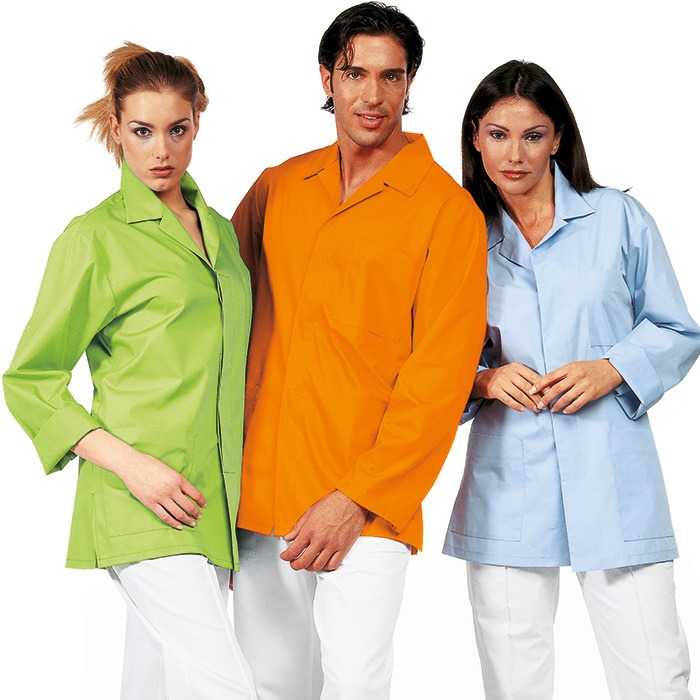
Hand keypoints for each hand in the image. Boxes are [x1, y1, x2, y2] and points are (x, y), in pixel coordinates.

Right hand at [72, 428, 204, 529]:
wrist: (132, 465)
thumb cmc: (149, 464)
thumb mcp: (168, 470)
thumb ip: (177, 481)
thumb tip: (184, 491)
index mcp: (178, 479)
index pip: (195, 493)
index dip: (201, 501)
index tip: (204, 505)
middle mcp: (172, 489)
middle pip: (188, 505)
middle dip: (196, 513)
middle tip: (199, 517)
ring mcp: (161, 498)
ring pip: (178, 513)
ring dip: (187, 520)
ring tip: (192, 523)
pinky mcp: (151, 504)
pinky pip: (165, 516)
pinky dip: (173, 522)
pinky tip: (178, 526)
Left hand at [280, 490, 367, 571]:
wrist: (351, 500)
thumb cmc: (333, 503)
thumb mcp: (311, 511)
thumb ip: (298, 527)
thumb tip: (288, 537)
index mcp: (310, 529)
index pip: (293, 550)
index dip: (286, 556)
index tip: (285, 556)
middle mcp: (320, 539)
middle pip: (303, 562)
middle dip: (295, 565)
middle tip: (294, 563)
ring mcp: (333, 545)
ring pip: (318, 565)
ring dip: (310, 567)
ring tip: (308, 563)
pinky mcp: (344, 547)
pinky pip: (333, 564)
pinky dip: (326, 567)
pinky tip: (323, 562)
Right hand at [473, 363, 544, 411]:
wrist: (482, 378)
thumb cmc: (502, 376)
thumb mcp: (513, 371)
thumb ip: (526, 377)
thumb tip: (543, 387)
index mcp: (515, 367)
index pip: (532, 376)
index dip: (541, 385)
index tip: (549, 393)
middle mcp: (508, 373)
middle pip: (527, 387)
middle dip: (537, 397)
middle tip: (543, 404)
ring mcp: (501, 382)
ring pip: (519, 394)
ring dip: (529, 403)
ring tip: (535, 408)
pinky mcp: (495, 390)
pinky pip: (508, 400)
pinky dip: (517, 406)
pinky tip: (523, 409)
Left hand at [528, 359, 622, 413]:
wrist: (610, 369)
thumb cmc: (589, 368)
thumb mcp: (574, 366)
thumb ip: (562, 374)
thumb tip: (546, 383)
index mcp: (569, 368)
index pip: (550, 376)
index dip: (539, 384)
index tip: (531, 391)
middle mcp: (576, 376)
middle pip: (556, 389)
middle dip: (545, 398)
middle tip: (539, 405)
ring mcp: (584, 385)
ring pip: (566, 398)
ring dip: (556, 405)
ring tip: (551, 409)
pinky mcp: (591, 393)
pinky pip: (578, 403)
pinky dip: (570, 409)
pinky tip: (565, 411)